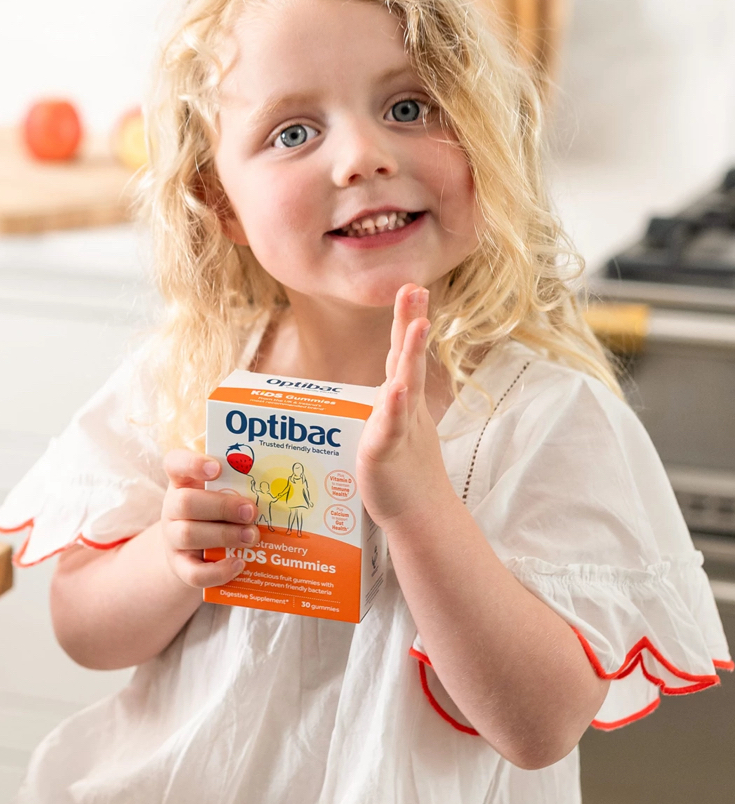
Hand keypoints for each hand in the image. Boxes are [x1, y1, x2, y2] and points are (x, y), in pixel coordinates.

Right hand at [161, 450, 257, 587]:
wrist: (196, 551)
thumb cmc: (215, 513)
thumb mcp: (222, 494)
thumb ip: (239, 486)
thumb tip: (275, 488)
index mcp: (184, 482)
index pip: (176, 463)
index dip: (193, 464)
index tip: (218, 468)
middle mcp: (173, 508)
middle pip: (185, 503)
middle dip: (221, 507)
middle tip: (251, 511)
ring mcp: (173, 539)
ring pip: (188, 535)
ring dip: (224, 535)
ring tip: (252, 536)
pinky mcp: (180, 567)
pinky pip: (194, 573)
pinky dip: (218, 571)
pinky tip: (240, 564)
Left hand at [356, 284, 448, 527]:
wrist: (419, 516)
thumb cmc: (402, 475)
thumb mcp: (391, 430)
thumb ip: (386, 408)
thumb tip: (384, 390)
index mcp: (403, 401)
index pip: (403, 355)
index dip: (406, 322)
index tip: (412, 288)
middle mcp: (405, 408)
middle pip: (407, 359)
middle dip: (410, 322)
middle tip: (415, 288)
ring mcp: (399, 428)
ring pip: (403, 386)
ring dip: (409, 355)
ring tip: (416, 325)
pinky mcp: (386, 451)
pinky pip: (390, 426)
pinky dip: (394, 407)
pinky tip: (398, 389)